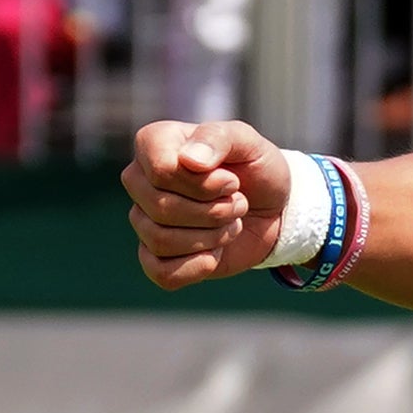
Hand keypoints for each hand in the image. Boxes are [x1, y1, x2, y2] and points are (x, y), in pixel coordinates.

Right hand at [126, 117, 292, 289]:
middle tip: (238, 203)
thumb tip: (190, 161)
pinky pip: (160, 272)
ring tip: (231, 223)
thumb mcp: (247, 142)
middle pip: (161, 208)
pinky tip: (215, 253)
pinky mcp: (156, 255)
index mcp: (154, 143)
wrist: (273, 208)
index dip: (204, 185)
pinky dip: (197, 267)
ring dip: (211, 236)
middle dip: (213, 212)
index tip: (232, 180)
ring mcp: (144, 219)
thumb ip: (217, 139)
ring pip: (160, 240)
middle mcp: (140, 180)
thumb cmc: (255, 168)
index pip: (161, 171)